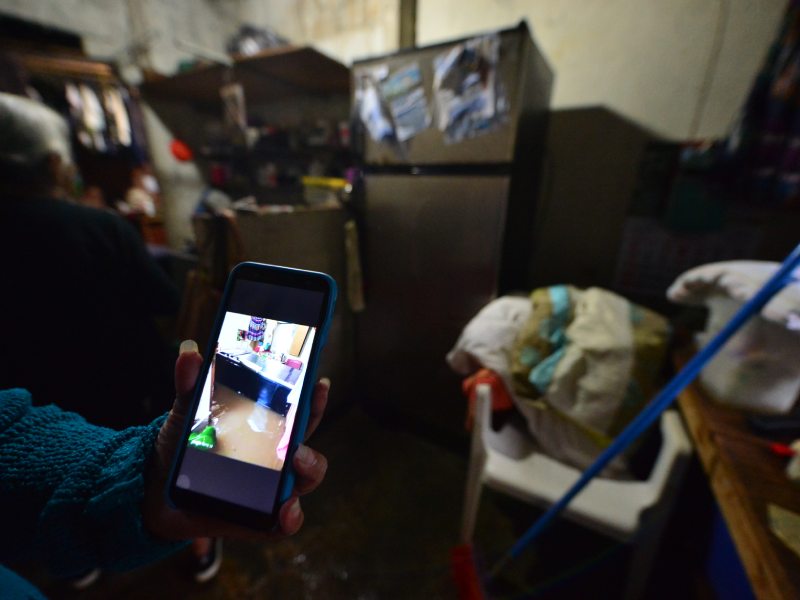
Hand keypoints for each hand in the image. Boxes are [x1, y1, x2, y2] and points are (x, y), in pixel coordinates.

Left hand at [143, 340, 329, 540]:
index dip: (314, 399)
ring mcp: (268, 489)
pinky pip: (283, 523)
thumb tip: (190, 351)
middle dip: (314, 441)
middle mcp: (273, 459)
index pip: (299, 414)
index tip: (319, 382)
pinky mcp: (258, 519)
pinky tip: (284, 510)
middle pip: (309, 450)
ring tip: (296, 466)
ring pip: (305, 482)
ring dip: (309, 473)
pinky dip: (289, 517)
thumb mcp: (185, 411)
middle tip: (299, 443)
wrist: (152, 490)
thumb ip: (190, 383)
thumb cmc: (179, 446)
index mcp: (265, 430)